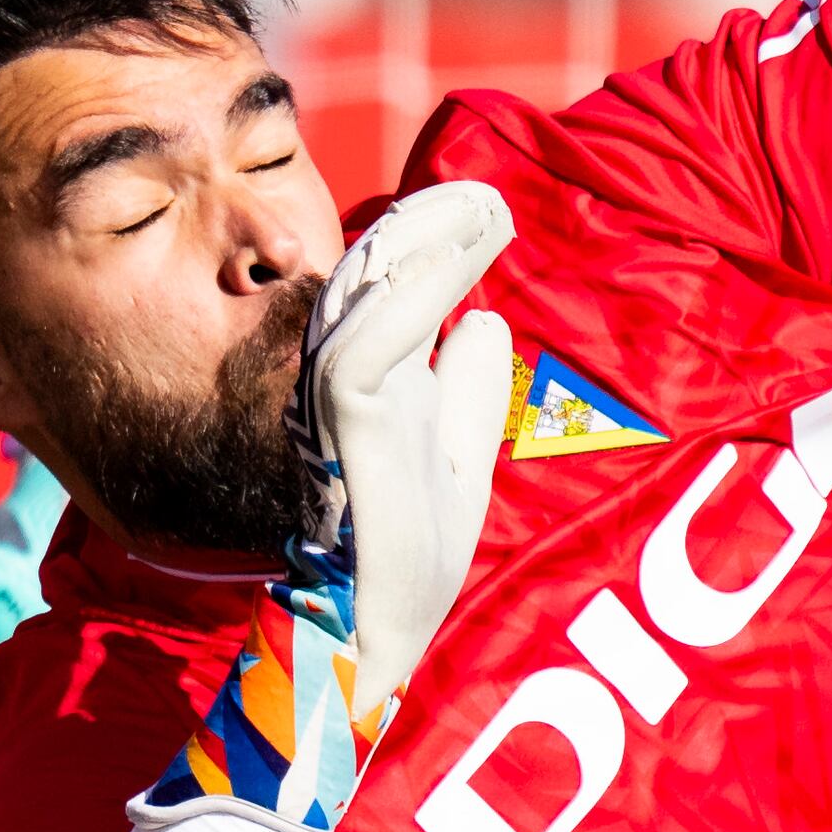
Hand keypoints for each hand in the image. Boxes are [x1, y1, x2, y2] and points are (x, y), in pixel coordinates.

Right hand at [296, 180, 518, 716]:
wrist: (382, 633)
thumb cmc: (411, 556)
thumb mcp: (463, 455)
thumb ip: (469, 389)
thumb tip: (483, 318)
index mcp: (375, 381)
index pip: (391, 284)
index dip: (436, 239)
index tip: (491, 210)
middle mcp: (349, 379)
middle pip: (373, 270)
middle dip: (430, 222)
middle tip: (489, 198)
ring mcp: (340, 402)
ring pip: (362, 293)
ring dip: (423, 243)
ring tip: (480, 214)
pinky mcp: (344, 431)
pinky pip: (366, 348)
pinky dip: (410, 300)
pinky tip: (457, 270)